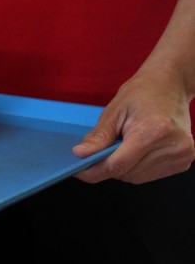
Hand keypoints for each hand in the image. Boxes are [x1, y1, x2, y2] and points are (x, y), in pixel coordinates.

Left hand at [73, 69, 193, 183]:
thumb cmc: (143, 94)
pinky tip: (139, 149)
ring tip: (126, 144)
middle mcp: (172, 146)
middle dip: (108, 166)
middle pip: (126, 173)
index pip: (118, 165)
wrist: (171, 86)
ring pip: (136, 177)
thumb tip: (80, 155)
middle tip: (104, 148)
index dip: (94, 171)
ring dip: (123, 167)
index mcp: (153, 132)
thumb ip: (98, 137)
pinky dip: (136, 167)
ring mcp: (181, 155)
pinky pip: (148, 175)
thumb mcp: (114, 111)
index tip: (79, 171)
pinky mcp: (184, 161)